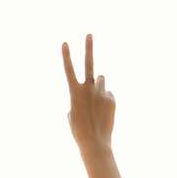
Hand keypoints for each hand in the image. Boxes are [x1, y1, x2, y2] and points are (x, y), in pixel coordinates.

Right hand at [62, 36, 114, 150]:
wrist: (94, 142)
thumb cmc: (79, 131)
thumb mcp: (73, 114)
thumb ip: (81, 97)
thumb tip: (92, 89)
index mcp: (74, 93)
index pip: (68, 70)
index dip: (66, 56)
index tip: (65, 43)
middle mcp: (88, 88)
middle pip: (89, 63)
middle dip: (88, 48)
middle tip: (89, 35)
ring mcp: (101, 92)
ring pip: (101, 81)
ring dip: (98, 87)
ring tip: (96, 104)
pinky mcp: (112, 98)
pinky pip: (108, 94)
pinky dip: (105, 101)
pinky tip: (102, 114)